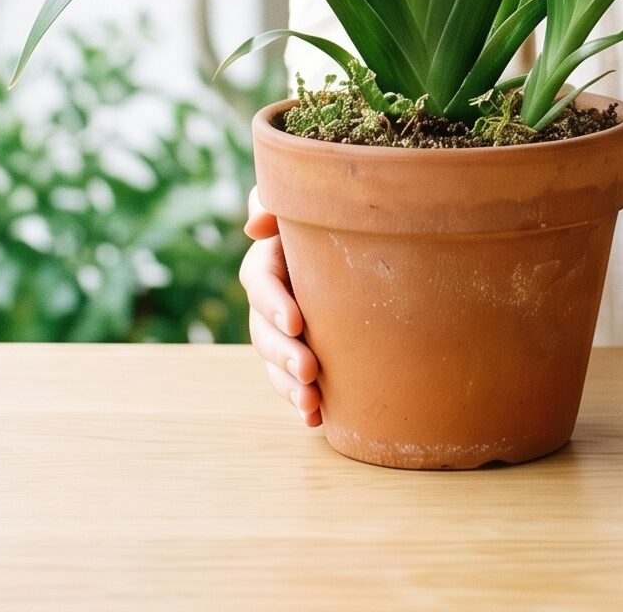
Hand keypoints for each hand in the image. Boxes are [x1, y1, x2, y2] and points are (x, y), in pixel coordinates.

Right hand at [242, 186, 320, 426]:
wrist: (368, 239)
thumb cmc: (336, 213)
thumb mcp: (307, 204)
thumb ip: (275, 203)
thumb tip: (253, 225)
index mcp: (270, 260)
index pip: (259, 282)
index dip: (273, 303)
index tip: (296, 322)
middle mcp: (272, 299)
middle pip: (265, 331)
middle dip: (284, 354)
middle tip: (311, 370)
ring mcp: (284, 330)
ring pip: (275, 362)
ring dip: (290, 386)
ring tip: (312, 404)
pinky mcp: (302, 351)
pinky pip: (292, 381)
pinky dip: (300, 401)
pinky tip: (317, 420)